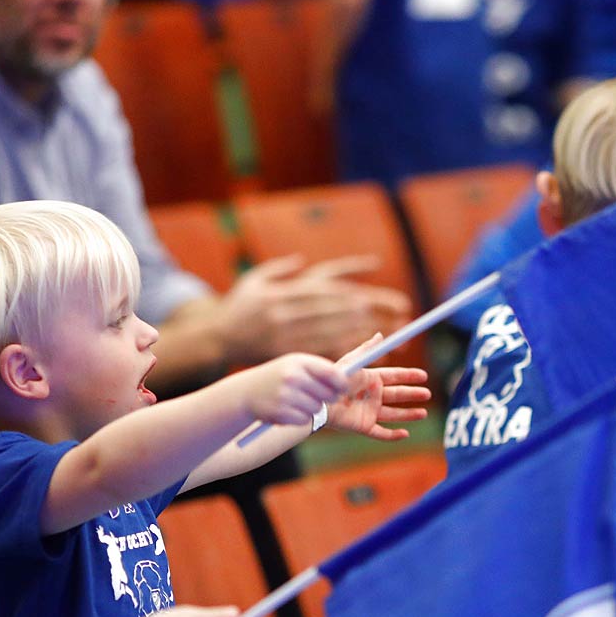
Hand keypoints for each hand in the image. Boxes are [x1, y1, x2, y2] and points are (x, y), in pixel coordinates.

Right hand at [210, 256, 410, 365]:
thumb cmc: (238, 307)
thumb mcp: (254, 280)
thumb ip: (280, 270)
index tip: (374, 294)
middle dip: (369, 310)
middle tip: (399, 310)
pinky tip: (368, 354)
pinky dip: (345, 355)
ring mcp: (286, 333)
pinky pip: (321, 356)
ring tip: (393, 335)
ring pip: (333, 333)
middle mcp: (286, 311)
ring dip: (365, 333)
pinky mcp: (286, 353)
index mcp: (283, 291)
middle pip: (336, 310)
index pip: (326, 289)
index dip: (353, 292)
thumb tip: (301, 261)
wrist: (216, 339)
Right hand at [237, 353, 349, 425]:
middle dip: (327, 397)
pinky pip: (304, 419)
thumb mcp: (296, 365)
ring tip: (297, 400)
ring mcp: (286, 396)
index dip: (342, 383)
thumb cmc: (279, 377)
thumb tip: (347, 382)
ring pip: (317, 408)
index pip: (332, 373)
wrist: (247, 392)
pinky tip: (288, 409)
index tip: (343, 388)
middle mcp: (292, 378)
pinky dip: (300, 417)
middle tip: (317, 395)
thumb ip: (320, 370)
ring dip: (312, 408)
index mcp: (299, 362)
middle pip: (328, 394)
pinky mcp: (281, 413)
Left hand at [326, 335, 430, 440]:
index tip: (424, 376)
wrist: (321, 402)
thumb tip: (381, 336)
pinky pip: (381, 433)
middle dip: (413, 395)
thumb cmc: (334, 380)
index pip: (395, 377)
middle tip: (428, 393)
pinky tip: (405, 434)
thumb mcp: (353, 363)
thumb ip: (367, 351)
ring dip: (409, 414)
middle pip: (397, 396)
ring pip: (394, 414)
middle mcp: (372, 396)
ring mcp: (369, 412)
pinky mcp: (363, 427)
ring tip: (424, 413)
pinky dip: (393, 435)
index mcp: (371, 380)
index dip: (409, 376)